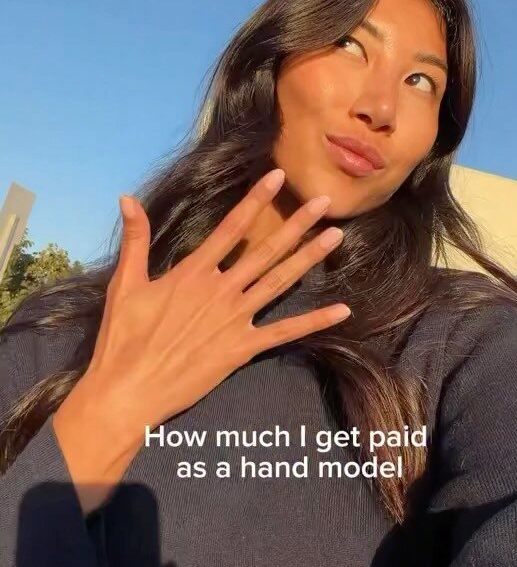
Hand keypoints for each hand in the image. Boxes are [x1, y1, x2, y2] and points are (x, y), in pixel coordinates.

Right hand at [54, 168, 348, 510]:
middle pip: (266, 250)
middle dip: (297, 224)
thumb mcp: (126, 284)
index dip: (256, 199)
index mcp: (193, 272)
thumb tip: (127, 198)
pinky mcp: (242, 348)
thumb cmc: (122, 338)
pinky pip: (285, 333)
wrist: (130, 389)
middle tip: (326, 202)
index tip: (278, 176)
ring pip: (280, 282)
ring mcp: (235, 319)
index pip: (231, 227)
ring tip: (336, 236)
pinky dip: (314, 321)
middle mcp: (221, 290)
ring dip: (309, 258)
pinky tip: (342, 310)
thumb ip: (136, 239)